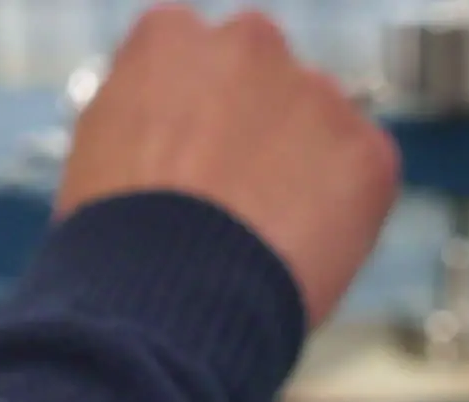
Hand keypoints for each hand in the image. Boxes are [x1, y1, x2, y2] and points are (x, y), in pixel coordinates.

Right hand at [56, 4, 398, 327]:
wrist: (165, 295)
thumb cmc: (115, 243)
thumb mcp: (101, 157)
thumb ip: (148, 124)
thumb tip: (174, 144)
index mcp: (170, 38)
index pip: (195, 62)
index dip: (194, 122)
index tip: (191, 164)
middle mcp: (249, 43)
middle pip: (265, 82)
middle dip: (256, 131)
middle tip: (235, 202)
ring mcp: (316, 92)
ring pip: (320, 127)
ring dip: (303, 171)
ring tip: (263, 241)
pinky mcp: (367, 149)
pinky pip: (363, 178)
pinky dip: (344, 216)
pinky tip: (299, 255)